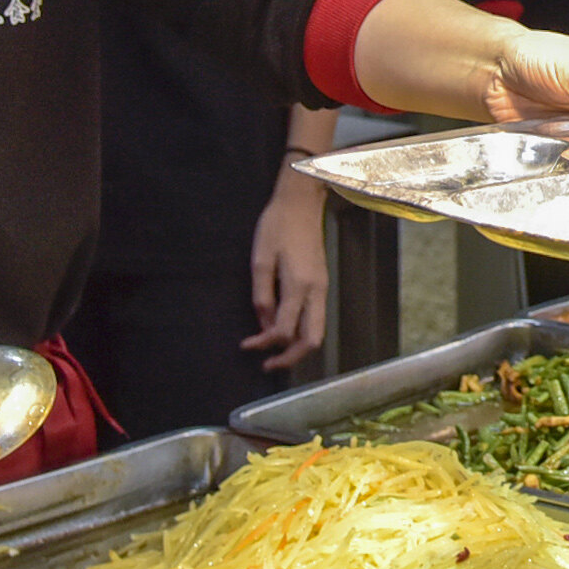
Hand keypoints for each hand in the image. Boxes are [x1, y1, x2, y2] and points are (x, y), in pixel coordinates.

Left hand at [246, 172, 331, 370]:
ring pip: (317, 331)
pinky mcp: (322, 284)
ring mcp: (322, 288)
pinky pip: (316, 318)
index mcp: (299, 285)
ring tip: (274, 352)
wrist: (302, 203)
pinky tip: (282, 329)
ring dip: (297, 347)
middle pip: (312, 340)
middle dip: (290, 358)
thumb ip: (262, 295)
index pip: (284, 329)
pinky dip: (301, 331)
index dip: (264, 343)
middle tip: (268, 365)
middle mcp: (316, 291)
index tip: (246, 345)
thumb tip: (263, 323)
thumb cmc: (277, 226)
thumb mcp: (261, 259)